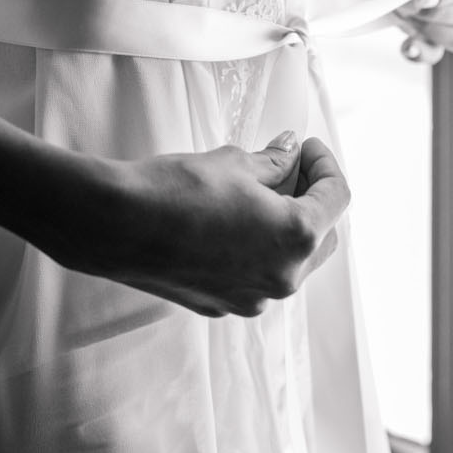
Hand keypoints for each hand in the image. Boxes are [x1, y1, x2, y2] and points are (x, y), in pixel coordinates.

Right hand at [74, 133, 349, 317]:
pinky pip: (256, 276)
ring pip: (290, 261)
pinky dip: (257, 248)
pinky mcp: (221, 305)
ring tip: (260, 191)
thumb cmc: (175, 190)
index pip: (337, 198)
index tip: (307, 147)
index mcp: (294, 238)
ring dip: (285, 226)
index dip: (326, 165)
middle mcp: (281, 279)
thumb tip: (290, 151)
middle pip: (322, 237)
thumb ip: (273, 162)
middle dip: (313, 199)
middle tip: (291, 166)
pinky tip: (233, 220)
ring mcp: (251, 299)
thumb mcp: (233, 163)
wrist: (116, 226)